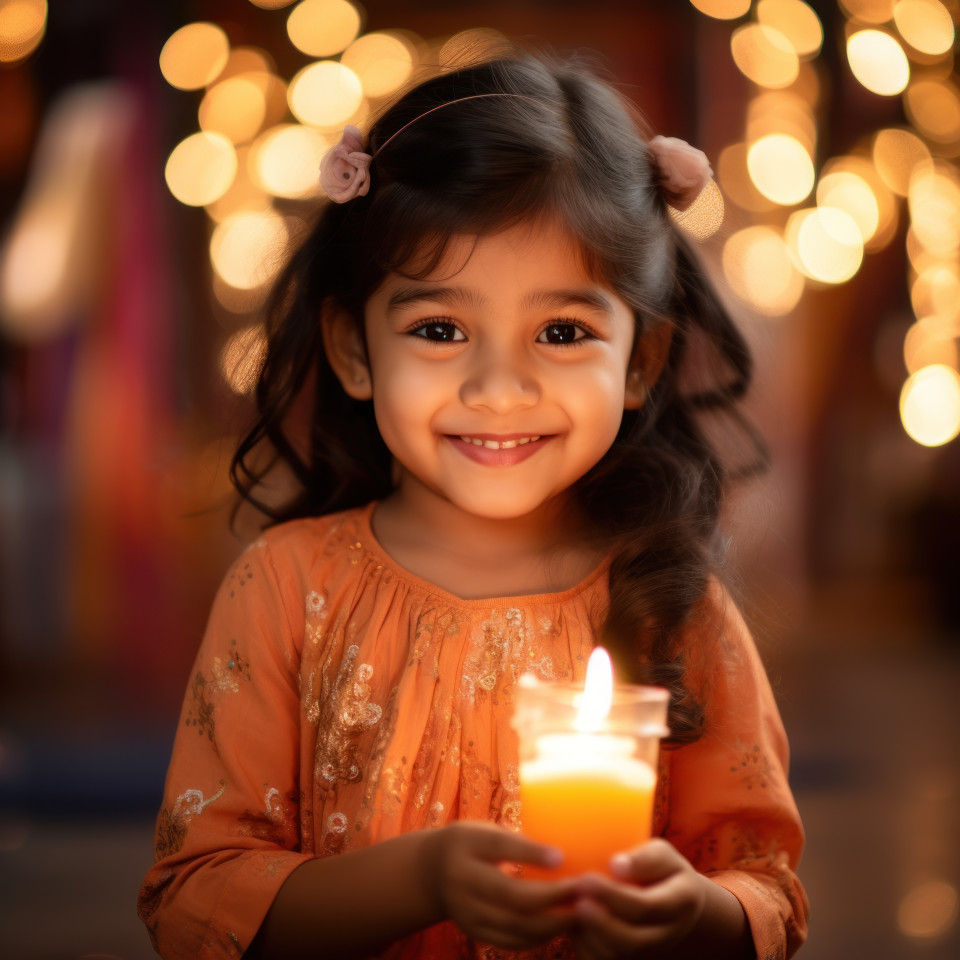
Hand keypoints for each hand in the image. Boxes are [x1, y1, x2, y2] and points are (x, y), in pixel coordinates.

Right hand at [422, 819, 577, 949]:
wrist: (430, 873)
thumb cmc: (469, 844)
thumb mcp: (484, 831)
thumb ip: (514, 842)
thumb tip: (561, 855)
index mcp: (465, 846)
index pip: (500, 848)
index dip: (531, 853)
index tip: (562, 856)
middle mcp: (462, 881)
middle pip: (511, 896)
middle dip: (552, 897)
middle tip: (583, 891)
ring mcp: (467, 912)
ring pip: (515, 926)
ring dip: (553, 923)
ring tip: (580, 912)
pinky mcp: (475, 932)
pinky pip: (512, 941)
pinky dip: (540, 937)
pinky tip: (560, 925)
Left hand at [571, 839, 706, 959]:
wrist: (677, 906)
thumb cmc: (664, 872)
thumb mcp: (664, 855)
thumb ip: (645, 858)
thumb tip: (616, 864)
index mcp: (680, 902)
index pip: (647, 907)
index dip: (614, 896)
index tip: (587, 878)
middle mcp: (666, 934)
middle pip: (632, 940)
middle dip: (600, 923)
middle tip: (577, 900)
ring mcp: (648, 951)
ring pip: (616, 956)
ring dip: (590, 935)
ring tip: (573, 908)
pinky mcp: (630, 959)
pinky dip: (585, 946)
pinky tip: (574, 923)